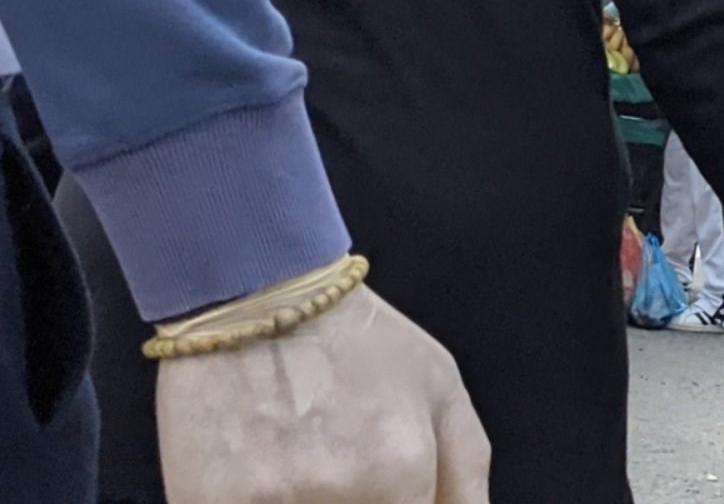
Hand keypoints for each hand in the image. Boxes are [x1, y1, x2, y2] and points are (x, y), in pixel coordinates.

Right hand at [158, 286, 490, 502]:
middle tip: (340, 460)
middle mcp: (338, 492)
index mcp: (402, 470)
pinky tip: (264, 465)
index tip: (388, 490)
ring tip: (300, 456)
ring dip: (307, 498)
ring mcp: (268, 501)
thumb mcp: (439, 388)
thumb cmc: (353, 339)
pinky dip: (258, 498)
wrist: (253, 294)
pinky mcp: (204, 501)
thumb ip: (465, 474)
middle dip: (357, 500)